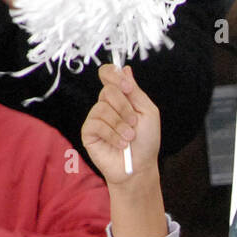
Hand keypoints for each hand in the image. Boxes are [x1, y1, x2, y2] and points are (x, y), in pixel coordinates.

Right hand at [82, 65, 161, 186]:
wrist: (140, 167)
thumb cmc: (146, 142)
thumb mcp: (148, 113)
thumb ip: (136, 91)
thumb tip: (125, 69)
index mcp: (120, 97)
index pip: (108, 74)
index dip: (114, 76)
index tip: (127, 88)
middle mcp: (106, 104)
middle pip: (108, 91)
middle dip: (124, 107)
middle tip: (134, 123)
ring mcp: (96, 118)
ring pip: (102, 109)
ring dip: (120, 125)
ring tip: (129, 138)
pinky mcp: (88, 132)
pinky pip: (96, 124)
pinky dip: (112, 135)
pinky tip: (121, 144)